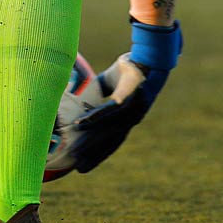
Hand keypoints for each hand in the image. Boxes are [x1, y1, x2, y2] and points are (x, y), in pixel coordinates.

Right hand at [69, 19, 180, 172]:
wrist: (146, 55)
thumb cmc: (129, 69)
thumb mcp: (110, 84)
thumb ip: (97, 93)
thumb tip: (77, 96)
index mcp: (129, 118)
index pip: (113, 142)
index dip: (100, 155)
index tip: (85, 167)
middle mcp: (131, 118)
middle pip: (109, 141)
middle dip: (94, 155)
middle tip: (78, 167)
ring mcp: (131, 109)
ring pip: (107, 128)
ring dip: (91, 140)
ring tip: (75, 149)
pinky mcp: (128, 96)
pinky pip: (109, 110)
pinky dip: (95, 117)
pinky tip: (82, 123)